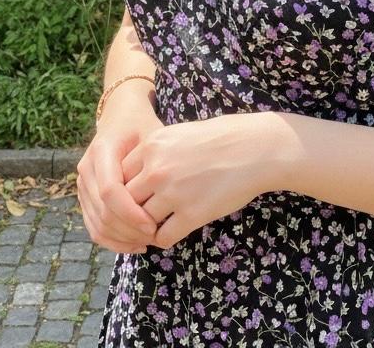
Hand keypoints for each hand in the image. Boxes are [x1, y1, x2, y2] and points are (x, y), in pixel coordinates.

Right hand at [76, 98, 163, 254]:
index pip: (110, 191)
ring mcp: (82, 183)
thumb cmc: (142, 124)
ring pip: (96, 223)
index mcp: (102, 150)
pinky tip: (135, 244)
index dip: (130, 213)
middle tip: (155, 237)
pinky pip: (93, 225)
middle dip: (128, 230)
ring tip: (148, 242)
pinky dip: (113, 239)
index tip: (153, 225)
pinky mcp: (84, 195)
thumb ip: (155, 163)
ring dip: (122, 239)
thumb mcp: (152, 134)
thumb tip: (167, 199)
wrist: (121, 114)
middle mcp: (87, 168)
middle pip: (102, 211)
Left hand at [121, 113, 276, 250]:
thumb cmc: (221, 138)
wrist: (255, 148)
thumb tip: (137, 176)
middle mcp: (157, 169)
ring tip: (154, 228)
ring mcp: (173, 193)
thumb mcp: (179, 134)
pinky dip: (163, 239)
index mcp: (151, 146)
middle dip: (130, 212)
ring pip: (141, 221)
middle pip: (126, 200)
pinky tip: (173, 232)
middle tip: (138, 219)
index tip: (134, 197)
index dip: (124, 190)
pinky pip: (163, 237)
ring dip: (146, 228)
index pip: (119, 176)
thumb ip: (155, 153)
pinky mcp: (192, 214)